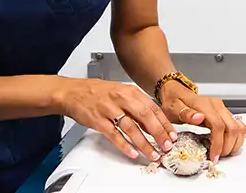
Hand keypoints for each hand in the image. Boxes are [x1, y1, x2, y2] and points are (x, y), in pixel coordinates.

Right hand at [58, 78, 178, 160]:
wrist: (73, 91)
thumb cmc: (97, 92)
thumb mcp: (120, 92)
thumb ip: (136, 106)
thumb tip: (153, 123)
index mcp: (129, 91)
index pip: (152, 107)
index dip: (164, 123)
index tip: (172, 135)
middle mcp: (121, 98)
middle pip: (145, 117)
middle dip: (158, 133)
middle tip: (166, 146)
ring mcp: (109, 109)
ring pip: (131, 128)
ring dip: (144, 143)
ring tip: (152, 154)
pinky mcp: (98, 120)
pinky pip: (114, 135)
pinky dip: (124, 145)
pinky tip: (132, 152)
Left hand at [158, 82, 245, 162]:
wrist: (176, 92)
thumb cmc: (174, 101)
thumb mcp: (173, 108)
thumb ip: (185, 113)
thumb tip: (199, 118)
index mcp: (205, 105)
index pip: (218, 126)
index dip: (218, 144)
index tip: (213, 156)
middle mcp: (217, 106)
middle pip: (232, 129)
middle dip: (227, 147)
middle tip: (216, 156)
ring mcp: (223, 109)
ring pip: (238, 128)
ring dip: (234, 144)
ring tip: (222, 152)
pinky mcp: (225, 113)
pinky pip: (238, 126)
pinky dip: (236, 138)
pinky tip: (227, 145)